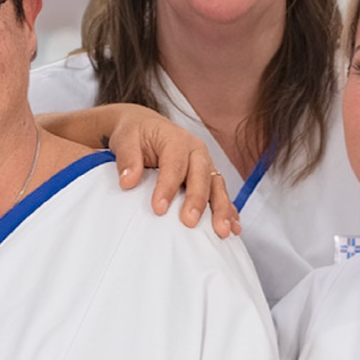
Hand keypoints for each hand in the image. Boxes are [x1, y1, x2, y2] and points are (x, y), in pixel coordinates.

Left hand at [97, 104, 239, 237]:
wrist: (146, 128)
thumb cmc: (136, 134)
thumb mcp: (125, 139)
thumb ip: (127, 158)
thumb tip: (128, 181)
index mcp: (176, 139)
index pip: (174, 164)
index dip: (167, 187)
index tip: (159, 209)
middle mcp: (196, 151)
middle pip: (201, 176)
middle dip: (197, 200)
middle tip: (190, 222)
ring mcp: (206, 165)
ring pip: (217, 187)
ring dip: (221, 209)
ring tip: (222, 231)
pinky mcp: (209, 178)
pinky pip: (222, 194)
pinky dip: (229, 211)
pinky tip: (233, 228)